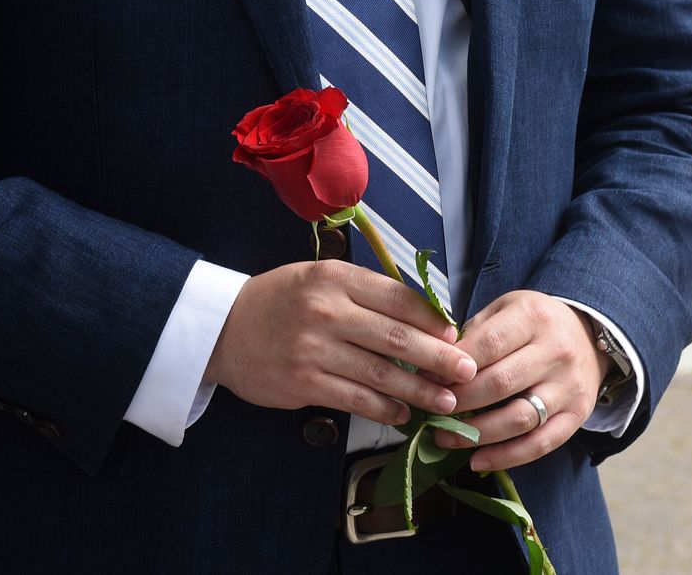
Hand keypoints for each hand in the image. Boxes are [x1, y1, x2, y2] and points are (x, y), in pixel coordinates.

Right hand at [204, 260, 477, 424]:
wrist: (222, 328)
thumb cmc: (283, 301)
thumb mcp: (321, 279)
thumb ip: (367, 294)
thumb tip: (426, 317)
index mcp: (337, 278)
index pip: (399, 298)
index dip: (434, 320)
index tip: (457, 336)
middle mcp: (327, 311)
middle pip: (397, 338)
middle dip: (439, 359)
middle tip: (468, 372)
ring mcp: (313, 349)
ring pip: (381, 373)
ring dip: (419, 390)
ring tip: (445, 400)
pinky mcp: (303, 382)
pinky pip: (355, 399)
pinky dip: (385, 409)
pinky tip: (403, 413)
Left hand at [433, 291, 610, 469]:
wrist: (588, 337)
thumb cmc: (534, 324)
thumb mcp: (506, 308)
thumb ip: (474, 332)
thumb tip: (435, 364)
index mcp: (533, 318)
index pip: (489, 344)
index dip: (455, 365)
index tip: (427, 378)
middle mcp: (556, 351)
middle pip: (501, 383)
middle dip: (460, 401)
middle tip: (431, 410)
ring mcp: (569, 386)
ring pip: (518, 418)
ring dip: (476, 434)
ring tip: (444, 438)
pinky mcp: (577, 415)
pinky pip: (540, 444)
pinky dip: (506, 457)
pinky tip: (477, 460)